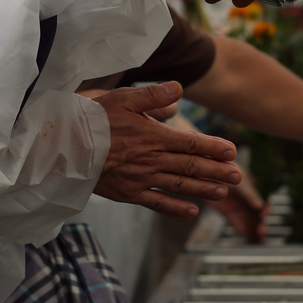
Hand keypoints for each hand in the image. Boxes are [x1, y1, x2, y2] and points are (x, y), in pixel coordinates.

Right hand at [92, 82, 241, 219]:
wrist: (63, 147)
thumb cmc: (93, 118)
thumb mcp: (124, 98)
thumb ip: (154, 95)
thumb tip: (179, 89)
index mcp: (152, 136)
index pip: (190, 143)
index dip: (213, 148)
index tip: (232, 152)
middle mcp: (150, 160)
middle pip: (190, 166)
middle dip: (217, 171)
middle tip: (239, 176)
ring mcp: (140, 179)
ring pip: (179, 185)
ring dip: (204, 190)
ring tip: (224, 192)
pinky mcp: (127, 193)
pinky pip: (156, 203)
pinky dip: (175, 208)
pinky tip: (192, 212)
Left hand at [212, 167, 270, 242]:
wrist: (205, 173)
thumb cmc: (225, 171)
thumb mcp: (239, 180)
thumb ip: (249, 193)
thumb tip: (260, 205)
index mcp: (252, 188)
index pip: (263, 200)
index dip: (266, 208)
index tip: (265, 214)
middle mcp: (246, 198)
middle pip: (256, 213)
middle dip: (261, 223)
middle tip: (262, 230)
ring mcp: (237, 205)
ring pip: (247, 219)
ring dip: (253, 228)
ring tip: (257, 236)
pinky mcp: (226, 211)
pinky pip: (235, 221)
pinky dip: (240, 227)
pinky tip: (243, 232)